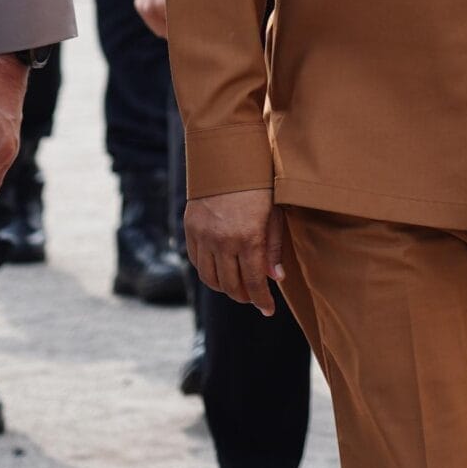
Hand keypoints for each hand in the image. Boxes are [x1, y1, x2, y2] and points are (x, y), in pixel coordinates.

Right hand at [184, 187, 282, 313]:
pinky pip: (196, 261)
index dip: (262, 300)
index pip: (255, 282)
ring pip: (210, 278)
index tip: (268, 310)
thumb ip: (273, 247)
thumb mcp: (274, 213)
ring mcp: (204, 236)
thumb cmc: (258, 184)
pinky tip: (220, 270)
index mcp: (249, 238)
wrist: (226, 157)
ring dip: (225, 288)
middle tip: (254, 298)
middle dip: (244, 296)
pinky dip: (208, 271)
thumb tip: (276, 277)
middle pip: (231, 285)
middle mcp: (223, 241)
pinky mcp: (190, 229)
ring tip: (237, 286)